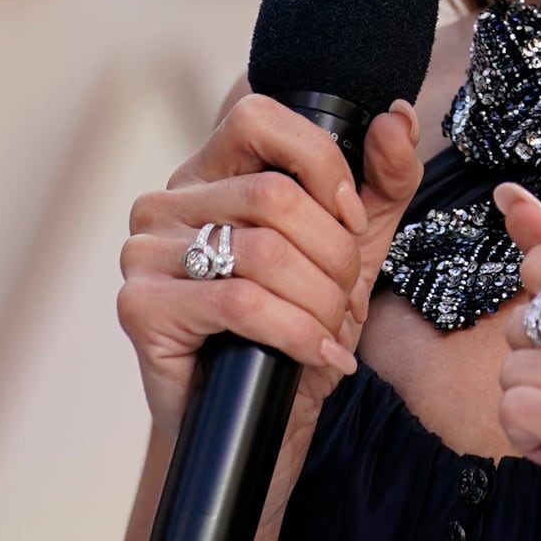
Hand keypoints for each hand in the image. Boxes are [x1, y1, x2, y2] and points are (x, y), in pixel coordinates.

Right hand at [117, 93, 422, 440]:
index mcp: (210, 174)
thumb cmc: (299, 329)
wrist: (265, 423)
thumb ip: (383, 180)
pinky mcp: (142, 307)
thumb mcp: (356, 248)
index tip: (351, 222)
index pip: (259, 118)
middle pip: (275, 196)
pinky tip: (315, 356)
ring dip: (321, 301)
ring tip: (329, 331)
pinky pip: (241, 303)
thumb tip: (398, 116)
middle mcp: (166, 204)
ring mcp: (145, 254)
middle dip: (335, 256)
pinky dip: (297, 332)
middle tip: (345, 299)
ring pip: (264, 252)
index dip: (321, 166)